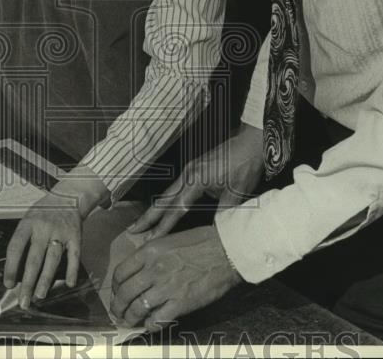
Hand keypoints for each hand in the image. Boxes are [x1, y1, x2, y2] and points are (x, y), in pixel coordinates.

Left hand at [2, 170, 107, 307]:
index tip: (8, 284)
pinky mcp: (75, 236)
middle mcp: (43, 228)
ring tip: (40, 295)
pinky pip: (74, 255)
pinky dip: (72, 270)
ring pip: (52, 259)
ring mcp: (60, 232)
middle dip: (28, 282)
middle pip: (34, 258)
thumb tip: (13, 271)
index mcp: (28, 223)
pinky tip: (69, 283)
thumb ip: (22, 240)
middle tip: (23, 301)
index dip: (10, 267)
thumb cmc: (43, 213)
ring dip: (46, 279)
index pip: (16, 247)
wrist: (68, 197)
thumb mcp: (28, 219)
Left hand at [111, 225, 241, 329]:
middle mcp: (153, 269)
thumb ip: (152, 255)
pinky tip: (151, 326)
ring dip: (130, 318)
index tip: (117, 292)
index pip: (120, 272)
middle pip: (124, 293)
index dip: (115, 286)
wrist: (227, 251)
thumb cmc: (202, 242)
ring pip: (137, 308)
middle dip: (118, 306)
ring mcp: (166, 287)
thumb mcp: (169, 240)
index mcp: (149, 251)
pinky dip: (151, 326)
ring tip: (130, 322)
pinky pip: (158, 320)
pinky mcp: (180, 303)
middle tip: (118, 312)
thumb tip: (140, 271)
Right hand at [129, 123, 262, 238]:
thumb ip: (221, 213)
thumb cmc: (245, 165)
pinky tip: (165, 207)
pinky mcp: (194, 168)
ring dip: (155, 208)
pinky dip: (167, 200)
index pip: (176, 209)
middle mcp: (187, 174)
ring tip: (143, 222)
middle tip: (132, 230)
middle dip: (148, 216)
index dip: (163, 226)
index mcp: (195, 181)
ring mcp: (190, 170)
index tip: (150, 239)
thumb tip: (212, 233)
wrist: (251, 142)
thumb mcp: (236, 193)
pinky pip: (176, 188)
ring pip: (168, 193)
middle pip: (163, 199)